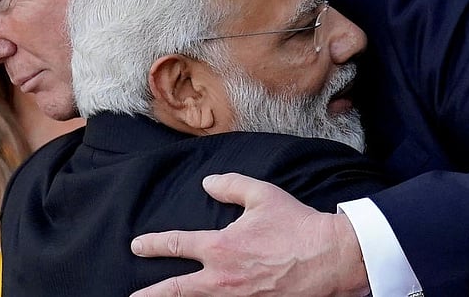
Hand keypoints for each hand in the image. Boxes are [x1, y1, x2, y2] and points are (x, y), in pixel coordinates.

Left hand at [129, 173, 369, 296]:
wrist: (330, 258)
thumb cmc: (297, 225)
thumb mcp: (262, 195)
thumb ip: (231, 186)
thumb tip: (209, 183)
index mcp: (221, 247)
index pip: (176, 245)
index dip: (153, 245)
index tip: (137, 246)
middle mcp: (222, 279)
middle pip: (176, 290)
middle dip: (151, 294)